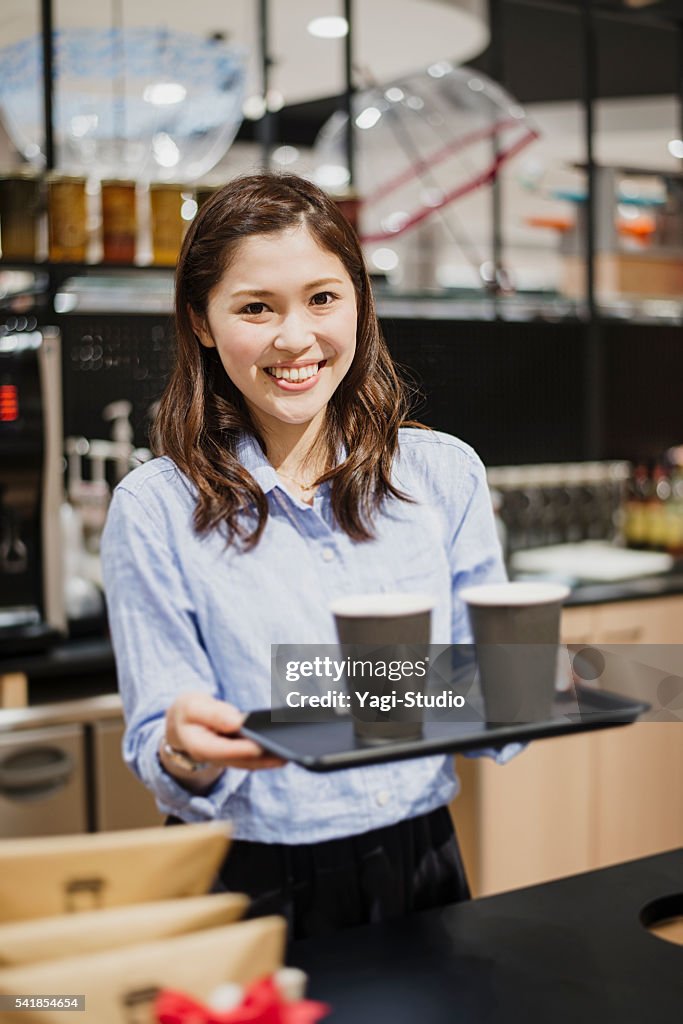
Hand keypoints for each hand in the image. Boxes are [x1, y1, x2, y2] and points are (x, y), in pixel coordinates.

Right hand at [163, 693, 285, 778]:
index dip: (244, 748)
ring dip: (272, 759)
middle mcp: (216, 758)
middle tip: (287, 752)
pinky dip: (270, 754)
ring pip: (252, 763)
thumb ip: (213, 714)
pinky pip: (255, 757)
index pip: (225, 750)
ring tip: (292, 751)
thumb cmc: (188, 712)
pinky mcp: (238, 755)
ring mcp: (228, 760)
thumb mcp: (193, 706)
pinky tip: (286, 747)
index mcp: (201, 747)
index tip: (263, 743)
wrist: (182, 726)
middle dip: (265, 758)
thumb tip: (236, 722)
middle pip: (243, 761)